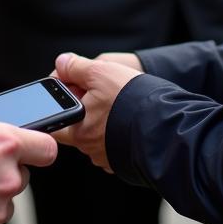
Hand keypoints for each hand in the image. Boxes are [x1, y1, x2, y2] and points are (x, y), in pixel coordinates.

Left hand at [52, 52, 143, 171]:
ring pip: (96, 132)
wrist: (168, 127)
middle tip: (98, 87)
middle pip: (77, 123)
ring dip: (101, 116)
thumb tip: (61, 63)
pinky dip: (116, 128)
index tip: (69, 85)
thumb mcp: (100, 71)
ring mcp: (108, 157)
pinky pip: (114, 140)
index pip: (54, 120)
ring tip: (117, 98)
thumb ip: (76, 67)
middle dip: (84, 104)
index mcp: (77, 130)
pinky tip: (127, 114)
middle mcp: (90, 148)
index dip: (58, 100)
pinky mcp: (125, 160)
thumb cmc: (131, 100)